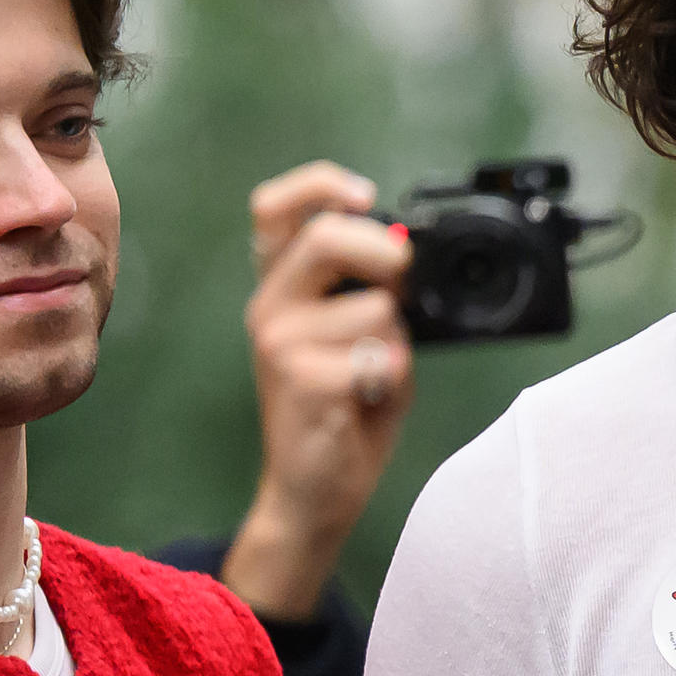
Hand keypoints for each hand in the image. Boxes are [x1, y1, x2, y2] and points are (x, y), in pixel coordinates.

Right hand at [226, 160, 416, 622]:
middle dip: (386, 255)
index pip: (275, 208)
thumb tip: (404, 251)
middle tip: (402, 284)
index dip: (321, 186)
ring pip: (374, 307)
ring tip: (377, 374)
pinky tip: (367, 399)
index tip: (366, 196)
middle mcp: (270, 306)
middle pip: (328, 236)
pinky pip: (377, 356)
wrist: (317, 490)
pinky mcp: (300, 380)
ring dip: (397, 340)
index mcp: (282, 287)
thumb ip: (374, 293)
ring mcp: (279, 342)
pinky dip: (392, 376)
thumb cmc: (345, 412)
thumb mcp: (359, 337)